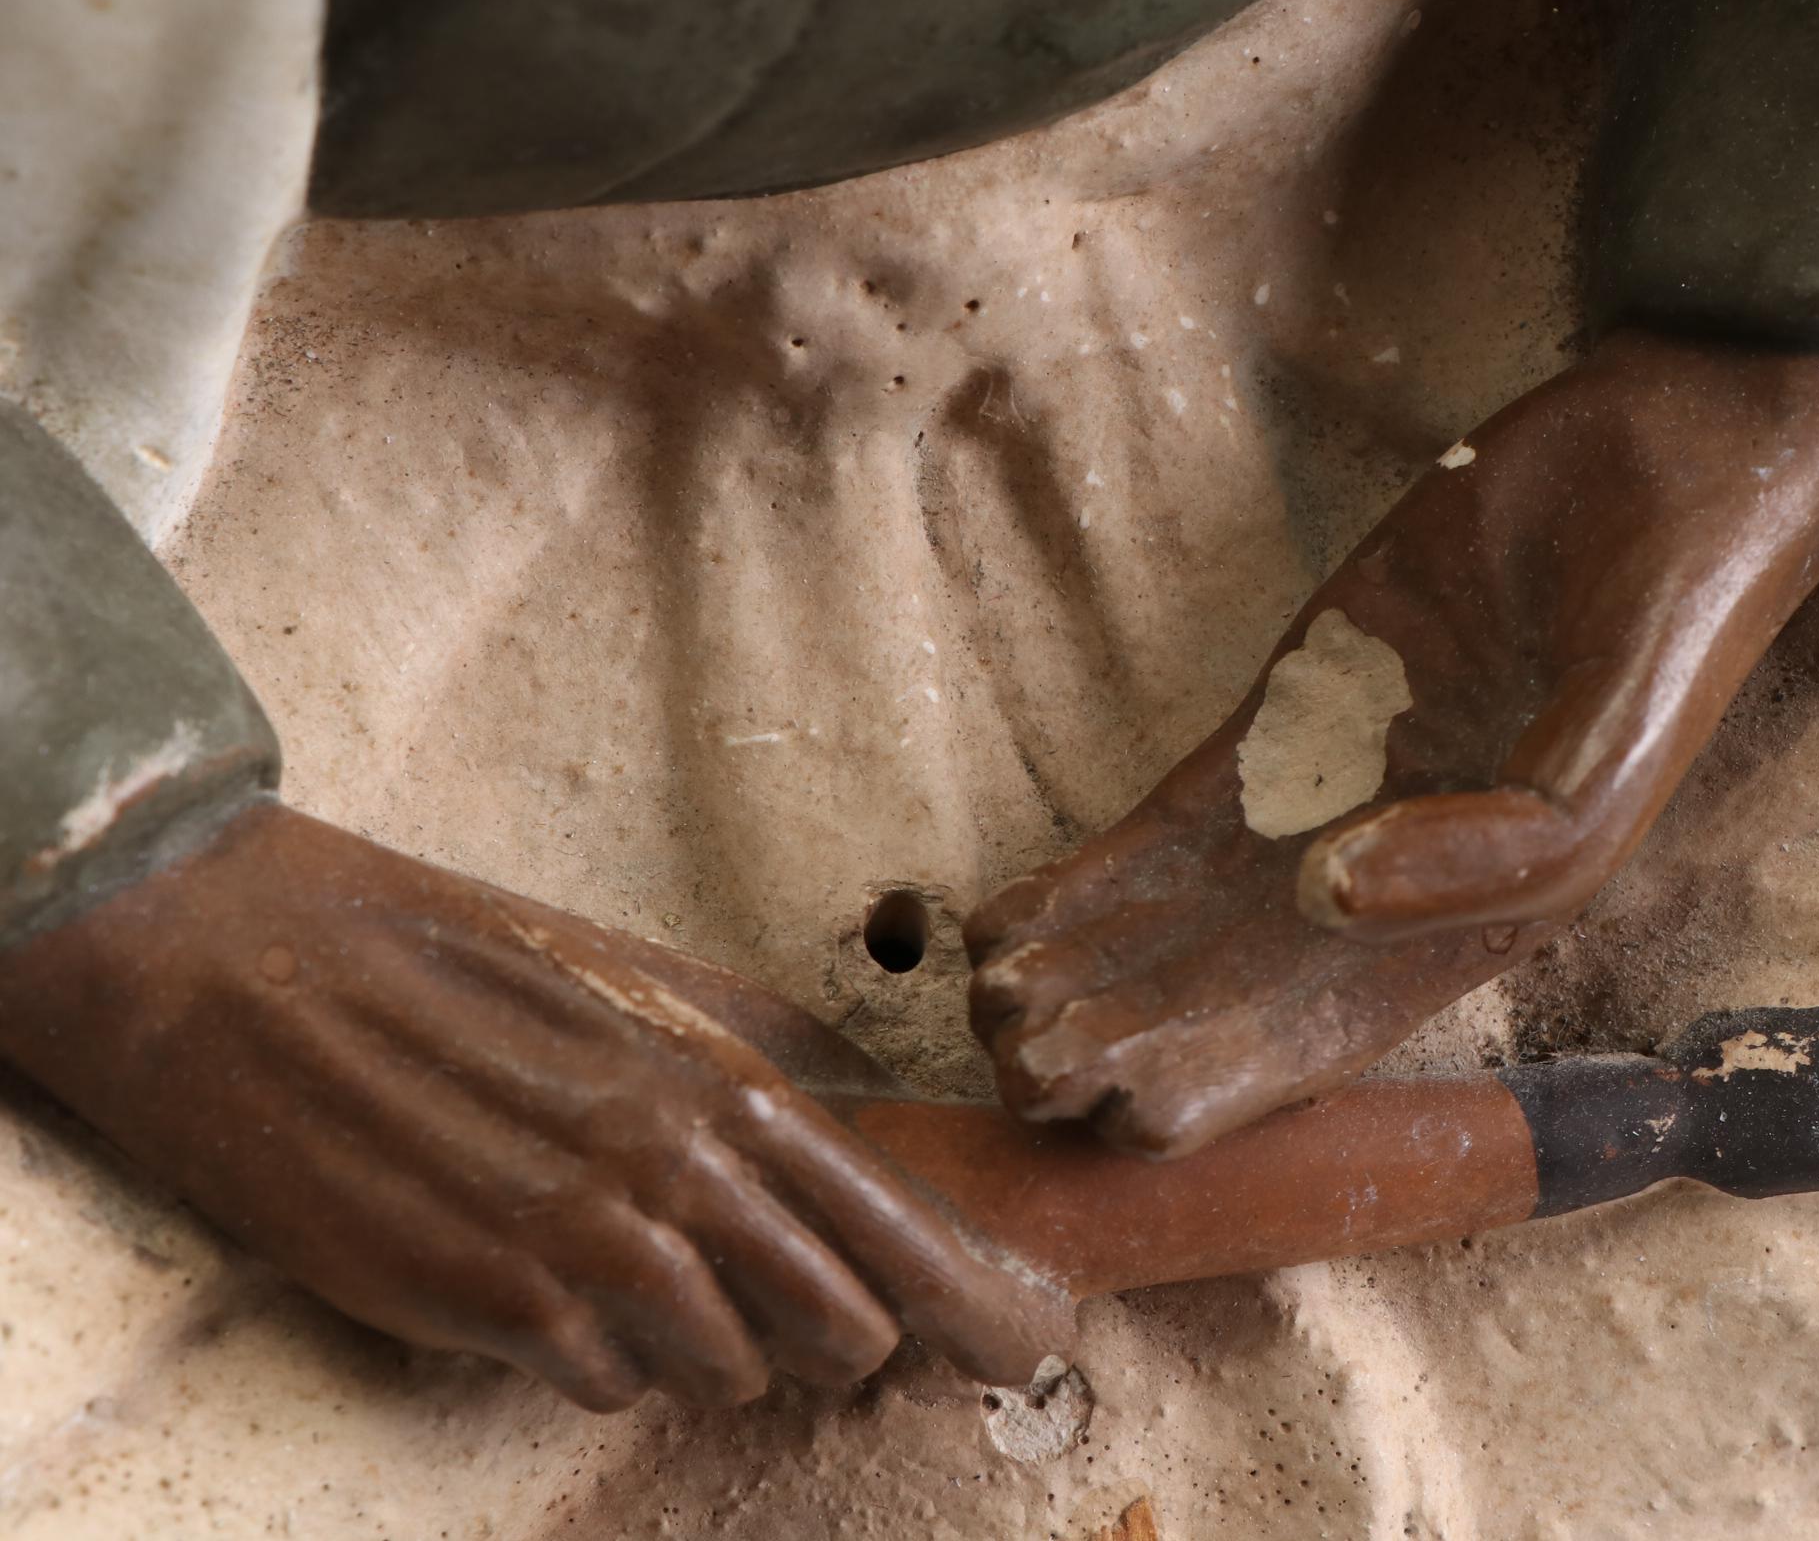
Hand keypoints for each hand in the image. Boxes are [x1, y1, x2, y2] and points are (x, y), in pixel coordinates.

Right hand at [0, 803, 1068, 1407]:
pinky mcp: (497, 1304)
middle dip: (845, 1342)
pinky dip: (602, 1361)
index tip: (1034, 1342)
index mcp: (733, 1079)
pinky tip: (551, 1298)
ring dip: (712, 1354)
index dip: (978, 1297)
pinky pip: (610, 1384)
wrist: (257, 969)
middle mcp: (687, 1165)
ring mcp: (594, 1243)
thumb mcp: (638, 984)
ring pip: (733, 1369)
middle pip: (848, 1319)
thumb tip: (860, 1106)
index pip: (905, 1222)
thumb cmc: (455, 962)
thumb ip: (754, 1054)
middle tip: (818, 1336)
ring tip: (651, 1292)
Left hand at [967, 332, 1818, 1154]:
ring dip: (1087, 971)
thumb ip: (1502, 848)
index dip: (1212, 1081)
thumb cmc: (1676, 607)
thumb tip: (1331, 898)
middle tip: (1014, 1056)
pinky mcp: (1289, 713)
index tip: (1107, 1100)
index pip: (1318, 1038)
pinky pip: (1172, 818)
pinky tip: (1010, 913)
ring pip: (1181, 920)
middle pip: (1228, 995)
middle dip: (1121, 1038)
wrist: (1673, 451)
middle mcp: (1391, 881)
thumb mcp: (1619, 749)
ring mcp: (1330, 793)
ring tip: (988, 995)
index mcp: (1475, 922)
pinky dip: (1093, 874)